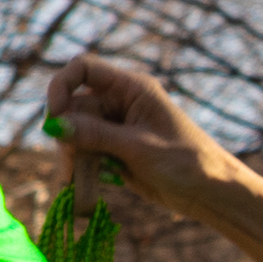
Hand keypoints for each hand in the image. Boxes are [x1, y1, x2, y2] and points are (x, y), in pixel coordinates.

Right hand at [40, 53, 229, 216]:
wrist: (210, 192)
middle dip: (66, 133)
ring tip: (76, 179)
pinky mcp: (113, 150)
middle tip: (70, 161)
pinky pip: (83, 152)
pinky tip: (82, 184)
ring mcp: (115, 127)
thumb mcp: (137, 147)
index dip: (62, 86)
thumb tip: (52, 126)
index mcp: (132, 88)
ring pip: (74, 132)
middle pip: (73, 106)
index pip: (84, 69)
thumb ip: (94, 135)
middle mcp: (120, 103)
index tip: (55, 116)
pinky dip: (79, 166)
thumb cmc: (185, 162)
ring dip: (70, 154)